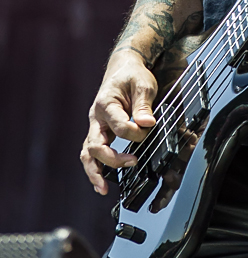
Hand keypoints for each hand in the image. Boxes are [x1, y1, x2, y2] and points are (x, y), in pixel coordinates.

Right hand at [80, 50, 157, 194]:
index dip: (135, 132)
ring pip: (88, 153)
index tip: (149, 128)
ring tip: (103, 188)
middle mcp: (96, 118)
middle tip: (132, 162)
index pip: (118, 126)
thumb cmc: (133, 75)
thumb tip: (147, 124)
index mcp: (106, 103)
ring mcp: (96, 127)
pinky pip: (92, 153)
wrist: (123, 68)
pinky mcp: (100, 133)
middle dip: (113, 158)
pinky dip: (95, 170)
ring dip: (95, 171)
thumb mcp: (143, 84)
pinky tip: (101, 184)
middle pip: (96, 145)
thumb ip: (144, 105)